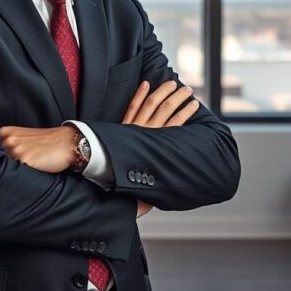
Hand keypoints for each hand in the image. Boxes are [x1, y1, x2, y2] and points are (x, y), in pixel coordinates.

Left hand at [0, 125, 73, 173]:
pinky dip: (15, 178)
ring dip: (5, 174)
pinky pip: (14, 174)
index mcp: (6, 132)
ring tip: (12, 178)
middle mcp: (8, 140)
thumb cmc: (46, 142)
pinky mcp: (25, 161)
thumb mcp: (22, 137)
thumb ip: (8, 145)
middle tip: (1, 174)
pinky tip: (21, 179)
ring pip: (2, 168)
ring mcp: (15, 150)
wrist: (67, 143)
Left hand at [125, 80, 199, 218]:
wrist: (94, 165)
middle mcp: (146, 133)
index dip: (186, 112)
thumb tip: (149, 207)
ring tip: (173, 83)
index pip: (175, 124)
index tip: (195, 103)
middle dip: (178, 98)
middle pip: (165, 110)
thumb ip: (145, 198)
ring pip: (151, 104)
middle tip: (187, 89)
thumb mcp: (136, 191)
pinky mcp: (122, 125)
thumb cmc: (117, 179)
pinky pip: (132, 106)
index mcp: (154, 146)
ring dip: (163, 92)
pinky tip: (146, 84)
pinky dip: (139, 94)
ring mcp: (134, 127)